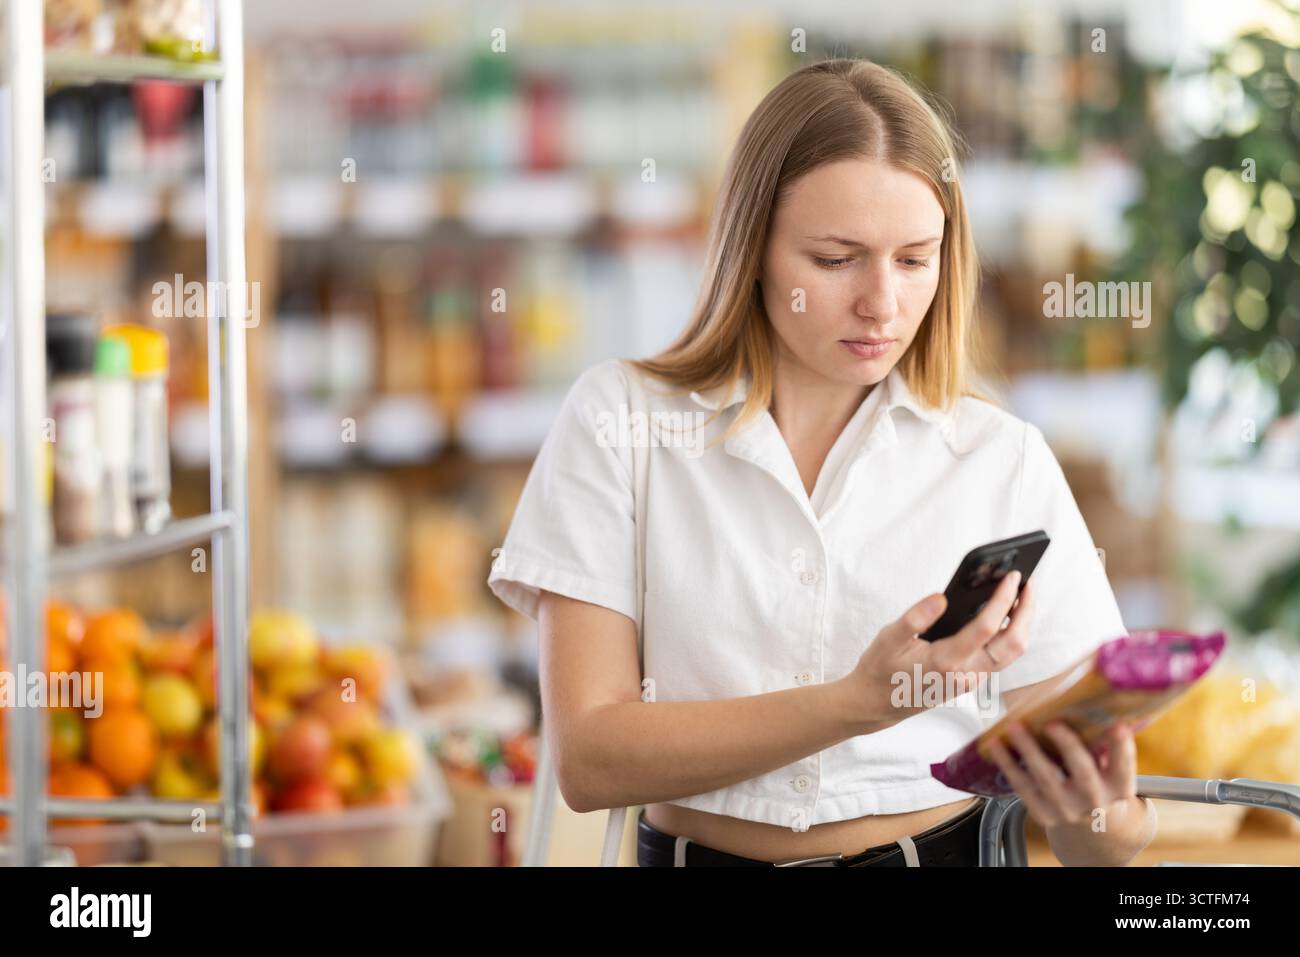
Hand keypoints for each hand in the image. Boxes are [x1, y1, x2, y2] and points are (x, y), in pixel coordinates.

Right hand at [844, 572, 1033, 731]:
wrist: (876, 703)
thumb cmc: (881, 668)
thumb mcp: (888, 638)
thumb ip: (915, 617)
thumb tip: (941, 597)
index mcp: (945, 662)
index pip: (987, 627)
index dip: (1003, 599)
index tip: (1013, 578)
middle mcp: (965, 675)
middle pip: (1014, 644)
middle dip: (1026, 611)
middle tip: (1028, 584)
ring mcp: (971, 681)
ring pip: (1012, 653)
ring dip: (1023, 624)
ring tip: (1022, 596)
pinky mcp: (971, 681)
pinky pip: (1002, 658)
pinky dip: (1011, 635)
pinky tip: (1005, 616)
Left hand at [987, 719, 1137, 829]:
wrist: (1090, 823)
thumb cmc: (1097, 778)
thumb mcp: (1108, 767)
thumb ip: (1100, 743)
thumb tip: (1085, 702)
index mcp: (1119, 787)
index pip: (1124, 766)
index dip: (1121, 748)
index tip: (1119, 726)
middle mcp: (1095, 802)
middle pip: (1083, 774)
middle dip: (1068, 747)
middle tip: (1052, 723)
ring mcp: (1068, 810)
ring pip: (1046, 779)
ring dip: (1028, 751)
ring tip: (1014, 727)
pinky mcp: (1043, 814)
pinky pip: (1022, 787)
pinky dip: (1008, 764)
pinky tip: (996, 744)